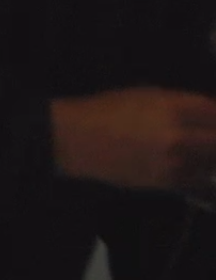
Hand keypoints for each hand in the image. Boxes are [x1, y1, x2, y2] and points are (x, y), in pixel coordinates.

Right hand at [51, 88, 215, 195]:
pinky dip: (205, 178)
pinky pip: (201, 184)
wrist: (77, 140)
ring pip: (213, 165)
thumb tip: (208, 115)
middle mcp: (179, 137)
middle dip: (215, 138)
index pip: (214, 112)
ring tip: (203, 154)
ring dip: (211, 159)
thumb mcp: (146, 95)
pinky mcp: (168, 183)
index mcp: (172, 108)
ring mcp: (175, 163)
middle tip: (209, 140)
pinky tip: (199, 171)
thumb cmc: (108, 110)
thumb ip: (181, 104)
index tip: (214, 119)